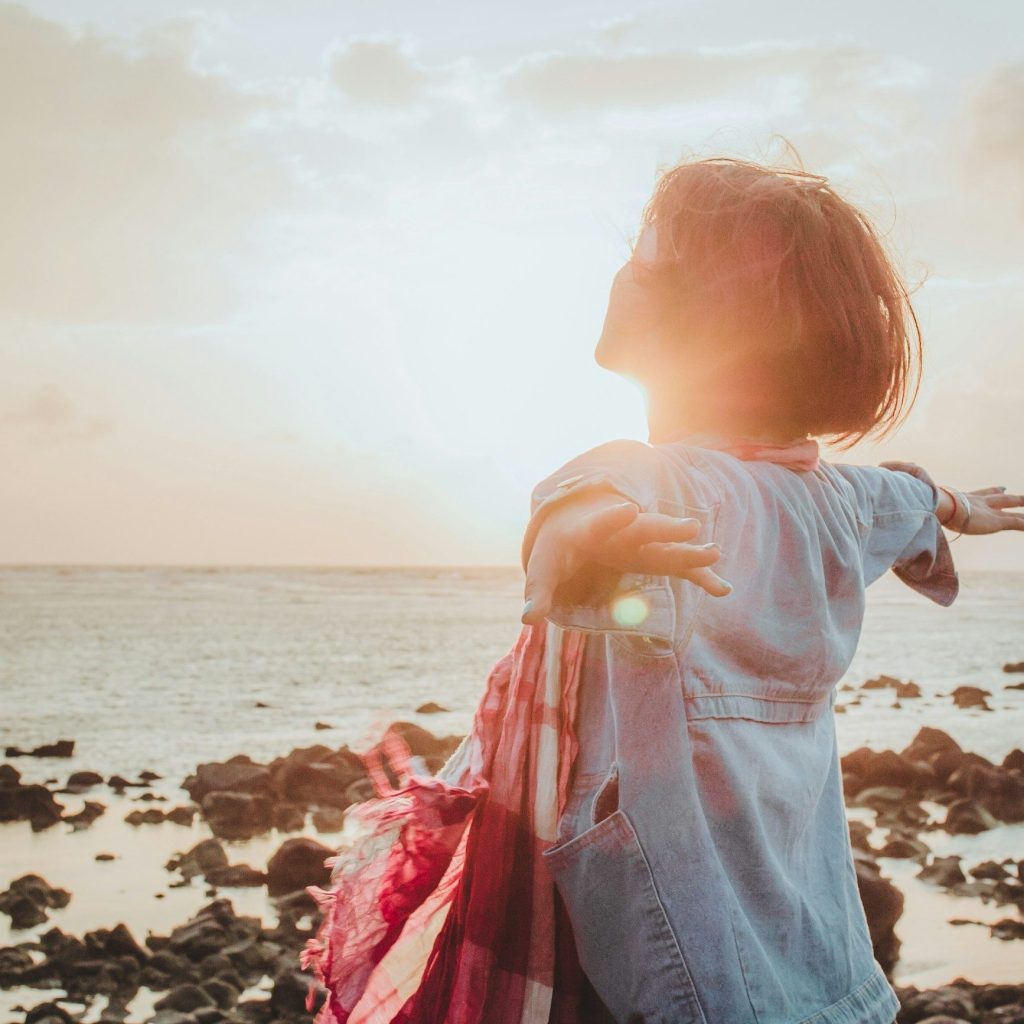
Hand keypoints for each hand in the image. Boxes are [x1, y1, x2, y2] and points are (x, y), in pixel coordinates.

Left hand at [522, 493, 729, 625]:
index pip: (601, 522)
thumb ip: (538, 592)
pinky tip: (722, 589)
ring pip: (667, 546)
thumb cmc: (557, 547)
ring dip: (690, 551)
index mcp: (590, 530)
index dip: (612, 517)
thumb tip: (529, 619)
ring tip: (715, 552)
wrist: (574, 523)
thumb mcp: (543, 566)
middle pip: (645, 529)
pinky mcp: (651, 557)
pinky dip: (699, 577)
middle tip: (691, 526)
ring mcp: (640, 544)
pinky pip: (679, 568)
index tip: (628, 509)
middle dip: (666, 528)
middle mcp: (621, 532)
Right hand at [878, 461, 1023, 535]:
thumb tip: (880, 468)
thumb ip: (898, 475)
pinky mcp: (993, 522)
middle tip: (1015, 493)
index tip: (1002, 487)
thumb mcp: (907, 483)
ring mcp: (985, 512)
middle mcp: (976, 503)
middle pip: (996, 498)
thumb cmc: (918, 496)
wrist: (932, 504)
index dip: (990, 491)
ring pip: (1009, 510)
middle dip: (1008, 497)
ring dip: (1021, 507)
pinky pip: (1015, 523)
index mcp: (960, 498)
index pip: (977, 494)